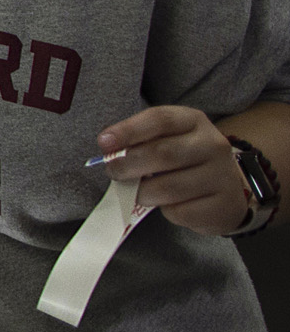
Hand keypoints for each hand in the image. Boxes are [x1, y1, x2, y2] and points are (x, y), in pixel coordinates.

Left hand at [93, 106, 248, 234]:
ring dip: (141, 192)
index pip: (160, 119)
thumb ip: (141, 140)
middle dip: (128, 164)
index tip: (104, 143)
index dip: (128, 130)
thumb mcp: (168, 139)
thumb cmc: (185, 161)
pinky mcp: (223, 207)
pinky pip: (181, 212)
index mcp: (194, 121)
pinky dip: (165, 211)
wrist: (226, 192)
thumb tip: (108, 147)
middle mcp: (213, 145)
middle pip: (162, 153)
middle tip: (112, 171)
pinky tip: (166, 204)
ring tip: (135, 191)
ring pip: (168, 188)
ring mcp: (222, 177)